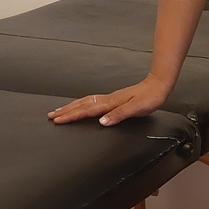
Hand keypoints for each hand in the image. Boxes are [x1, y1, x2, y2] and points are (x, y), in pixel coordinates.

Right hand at [46, 74, 170, 125]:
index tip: (58, 120)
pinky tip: (80, 105)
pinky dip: (81, 103)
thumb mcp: (136, 109)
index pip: (87, 111)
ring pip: (85, 101)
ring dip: (71, 107)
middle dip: (66, 111)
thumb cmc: (149, 99)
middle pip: (82, 105)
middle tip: (51, 116)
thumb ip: (119, 115)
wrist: (157, 86)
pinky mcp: (113, 98)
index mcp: (110, 103)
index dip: (71, 116)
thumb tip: (101, 122)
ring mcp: (109, 98)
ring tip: (59, 110)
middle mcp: (107, 100)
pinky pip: (91, 100)